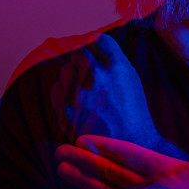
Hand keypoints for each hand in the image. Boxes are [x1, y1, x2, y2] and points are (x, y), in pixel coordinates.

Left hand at [51, 34, 186, 157]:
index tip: (98, 51)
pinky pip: (56, 89)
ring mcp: (78, 93)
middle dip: (83, 60)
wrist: (127, 148)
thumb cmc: (132, 114)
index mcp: (117, 67)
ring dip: (73, 76)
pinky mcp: (65, 110)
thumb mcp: (131, 81)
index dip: (98, 45)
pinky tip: (77, 102)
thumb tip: (97, 47)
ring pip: (65, 70)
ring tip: (85, 90)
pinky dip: (64, 92)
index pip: (99, 40)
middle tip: (89, 71)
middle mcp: (96, 76)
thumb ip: (115, 61)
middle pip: (79, 52)